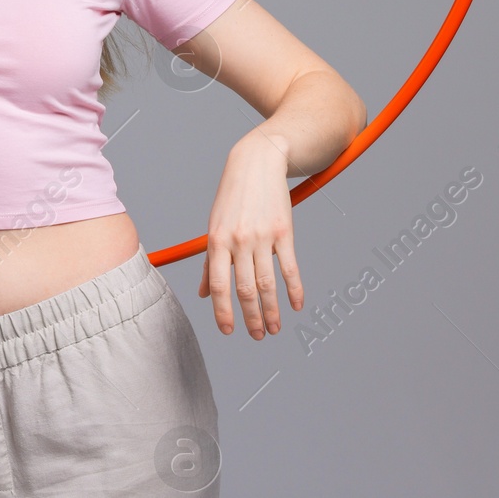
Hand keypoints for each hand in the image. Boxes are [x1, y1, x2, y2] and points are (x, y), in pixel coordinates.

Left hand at [198, 129, 302, 338]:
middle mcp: (238, 241)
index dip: (223, 312)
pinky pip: (289, 267)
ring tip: (274, 329)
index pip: (219, 285)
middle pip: (244, 289)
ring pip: (267, 283)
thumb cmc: (232, 198)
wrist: (256, 162)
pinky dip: (294, 290)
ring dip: (272, 310)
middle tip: (257, 336)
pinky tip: (296, 306)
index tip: (228, 331)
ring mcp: (262, 237)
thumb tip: (203, 294)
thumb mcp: (214, 226)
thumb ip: (210, 262)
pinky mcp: (283, 231)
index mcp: (217, 241)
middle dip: (251, 318)